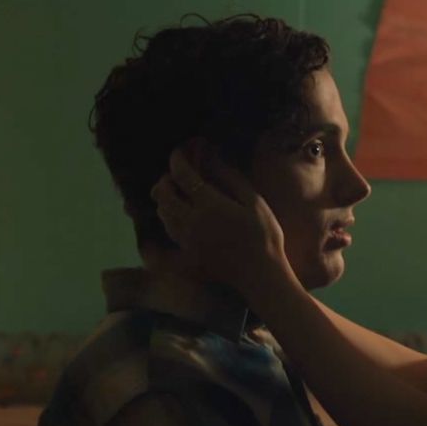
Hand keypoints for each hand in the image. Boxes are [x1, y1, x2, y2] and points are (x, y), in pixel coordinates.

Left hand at [150, 139, 289, 293]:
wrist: (260, 275)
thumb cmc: (264, 236)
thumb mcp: (254, 203)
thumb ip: (231, 178)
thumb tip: (213, 158)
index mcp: (209, 205)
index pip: (182, 174)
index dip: (178, 158)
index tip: (181, 150)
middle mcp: (191, 220)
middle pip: (162, 193)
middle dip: (166, 178)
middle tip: (179, 174)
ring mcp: (186, 238)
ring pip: (162, 211)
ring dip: (166, 197)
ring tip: (180, 193)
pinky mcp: (187, 252)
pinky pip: (168, 229)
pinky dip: (169, 216)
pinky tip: (182, 215)